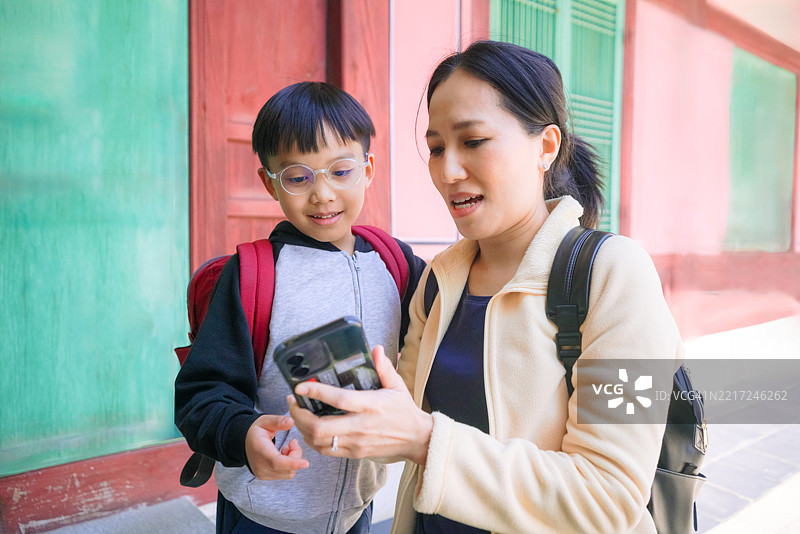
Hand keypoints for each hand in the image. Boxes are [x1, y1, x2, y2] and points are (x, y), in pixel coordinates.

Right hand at [244, 415, 308, 479]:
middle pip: (286, 468)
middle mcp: (260, 465)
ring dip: (293, 461)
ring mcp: (262, 473)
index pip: (276, 462)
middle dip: (296, 455)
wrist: (244, 442)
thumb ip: (278, 421)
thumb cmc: (255, 431)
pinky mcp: (265, 477)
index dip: (292, 463)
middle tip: (293, 443)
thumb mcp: (265, 421)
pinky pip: (284, 475)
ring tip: (287, 448)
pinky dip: (289, 466)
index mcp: (259, 450)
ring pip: (288, 473)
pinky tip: (283, 455)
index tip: (305, 463)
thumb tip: (291, 422)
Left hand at [288, 345, 433, 464]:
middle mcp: (360, 426)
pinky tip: (308, 428)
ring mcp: (355, 443)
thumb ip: (384, 367)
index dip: (317, 393)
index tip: (301, 386)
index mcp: (371, 406)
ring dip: (302, 428)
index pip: (339, 400)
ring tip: (297, 413)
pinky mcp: (353, 453)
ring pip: (319, 441)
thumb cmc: (404, 411)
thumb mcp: (397, 386)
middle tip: (293, 401)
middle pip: (320, 427)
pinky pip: (325, 450)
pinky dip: (312, 440)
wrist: (416, 439)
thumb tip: (376, 349)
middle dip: (300, 415)